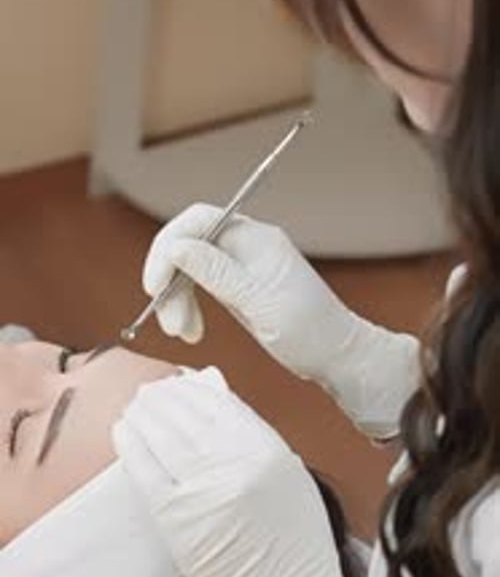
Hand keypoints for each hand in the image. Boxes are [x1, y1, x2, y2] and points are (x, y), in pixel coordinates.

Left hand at [114, 367, 365, 576]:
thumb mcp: (291, 476)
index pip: (219, 403)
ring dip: (144, 414)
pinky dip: (131, 445)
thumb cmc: (297, 543)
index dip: (194, 389)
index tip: (181, 383)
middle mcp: (234, 463)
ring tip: (135, 406)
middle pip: (186, 414)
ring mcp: (202, 490)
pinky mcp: (176, 519)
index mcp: (267, 450)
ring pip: (162, 436)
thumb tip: (218, 398)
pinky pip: (145, 470)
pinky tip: (123, 431)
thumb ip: (257, 436)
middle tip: (150, 391)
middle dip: (164, 397)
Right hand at [143, 204, 359, 381]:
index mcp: (256, 239)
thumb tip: (176, 247)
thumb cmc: (309, 330)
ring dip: (177, 299)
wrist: (336, 355)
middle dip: (171, 282)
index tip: (154, 286)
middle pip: (189, 245)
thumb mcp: (260, 304)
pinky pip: (201, 285)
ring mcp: (241, 265)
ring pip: (190, 268)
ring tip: (183, 333)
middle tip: (170, 324)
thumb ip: (216, 273)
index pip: (197, 221)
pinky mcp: (238, 286)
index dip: (168, 248)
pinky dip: (189, 305)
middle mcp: (247, 245)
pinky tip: (191, 330)